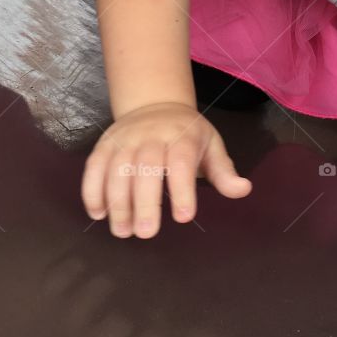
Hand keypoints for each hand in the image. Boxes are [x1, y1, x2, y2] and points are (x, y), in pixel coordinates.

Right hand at [81, 102, 251, 237]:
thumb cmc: (188, 134)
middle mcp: (152, 134)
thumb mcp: (211, 146)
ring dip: (117, 202)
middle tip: (146, 233)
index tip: (183, 217)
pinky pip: (94, 166)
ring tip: (122, 230)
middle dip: (144, 201)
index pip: (181, 161)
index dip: (182, 189)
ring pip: (117, 168)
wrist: (156, 104)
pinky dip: (93, 190)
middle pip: (145, 167)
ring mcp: (125, 138)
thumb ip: (223, 172)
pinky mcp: (105, 144)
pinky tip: (98, 213)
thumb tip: (243, 189)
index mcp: (183, 136)